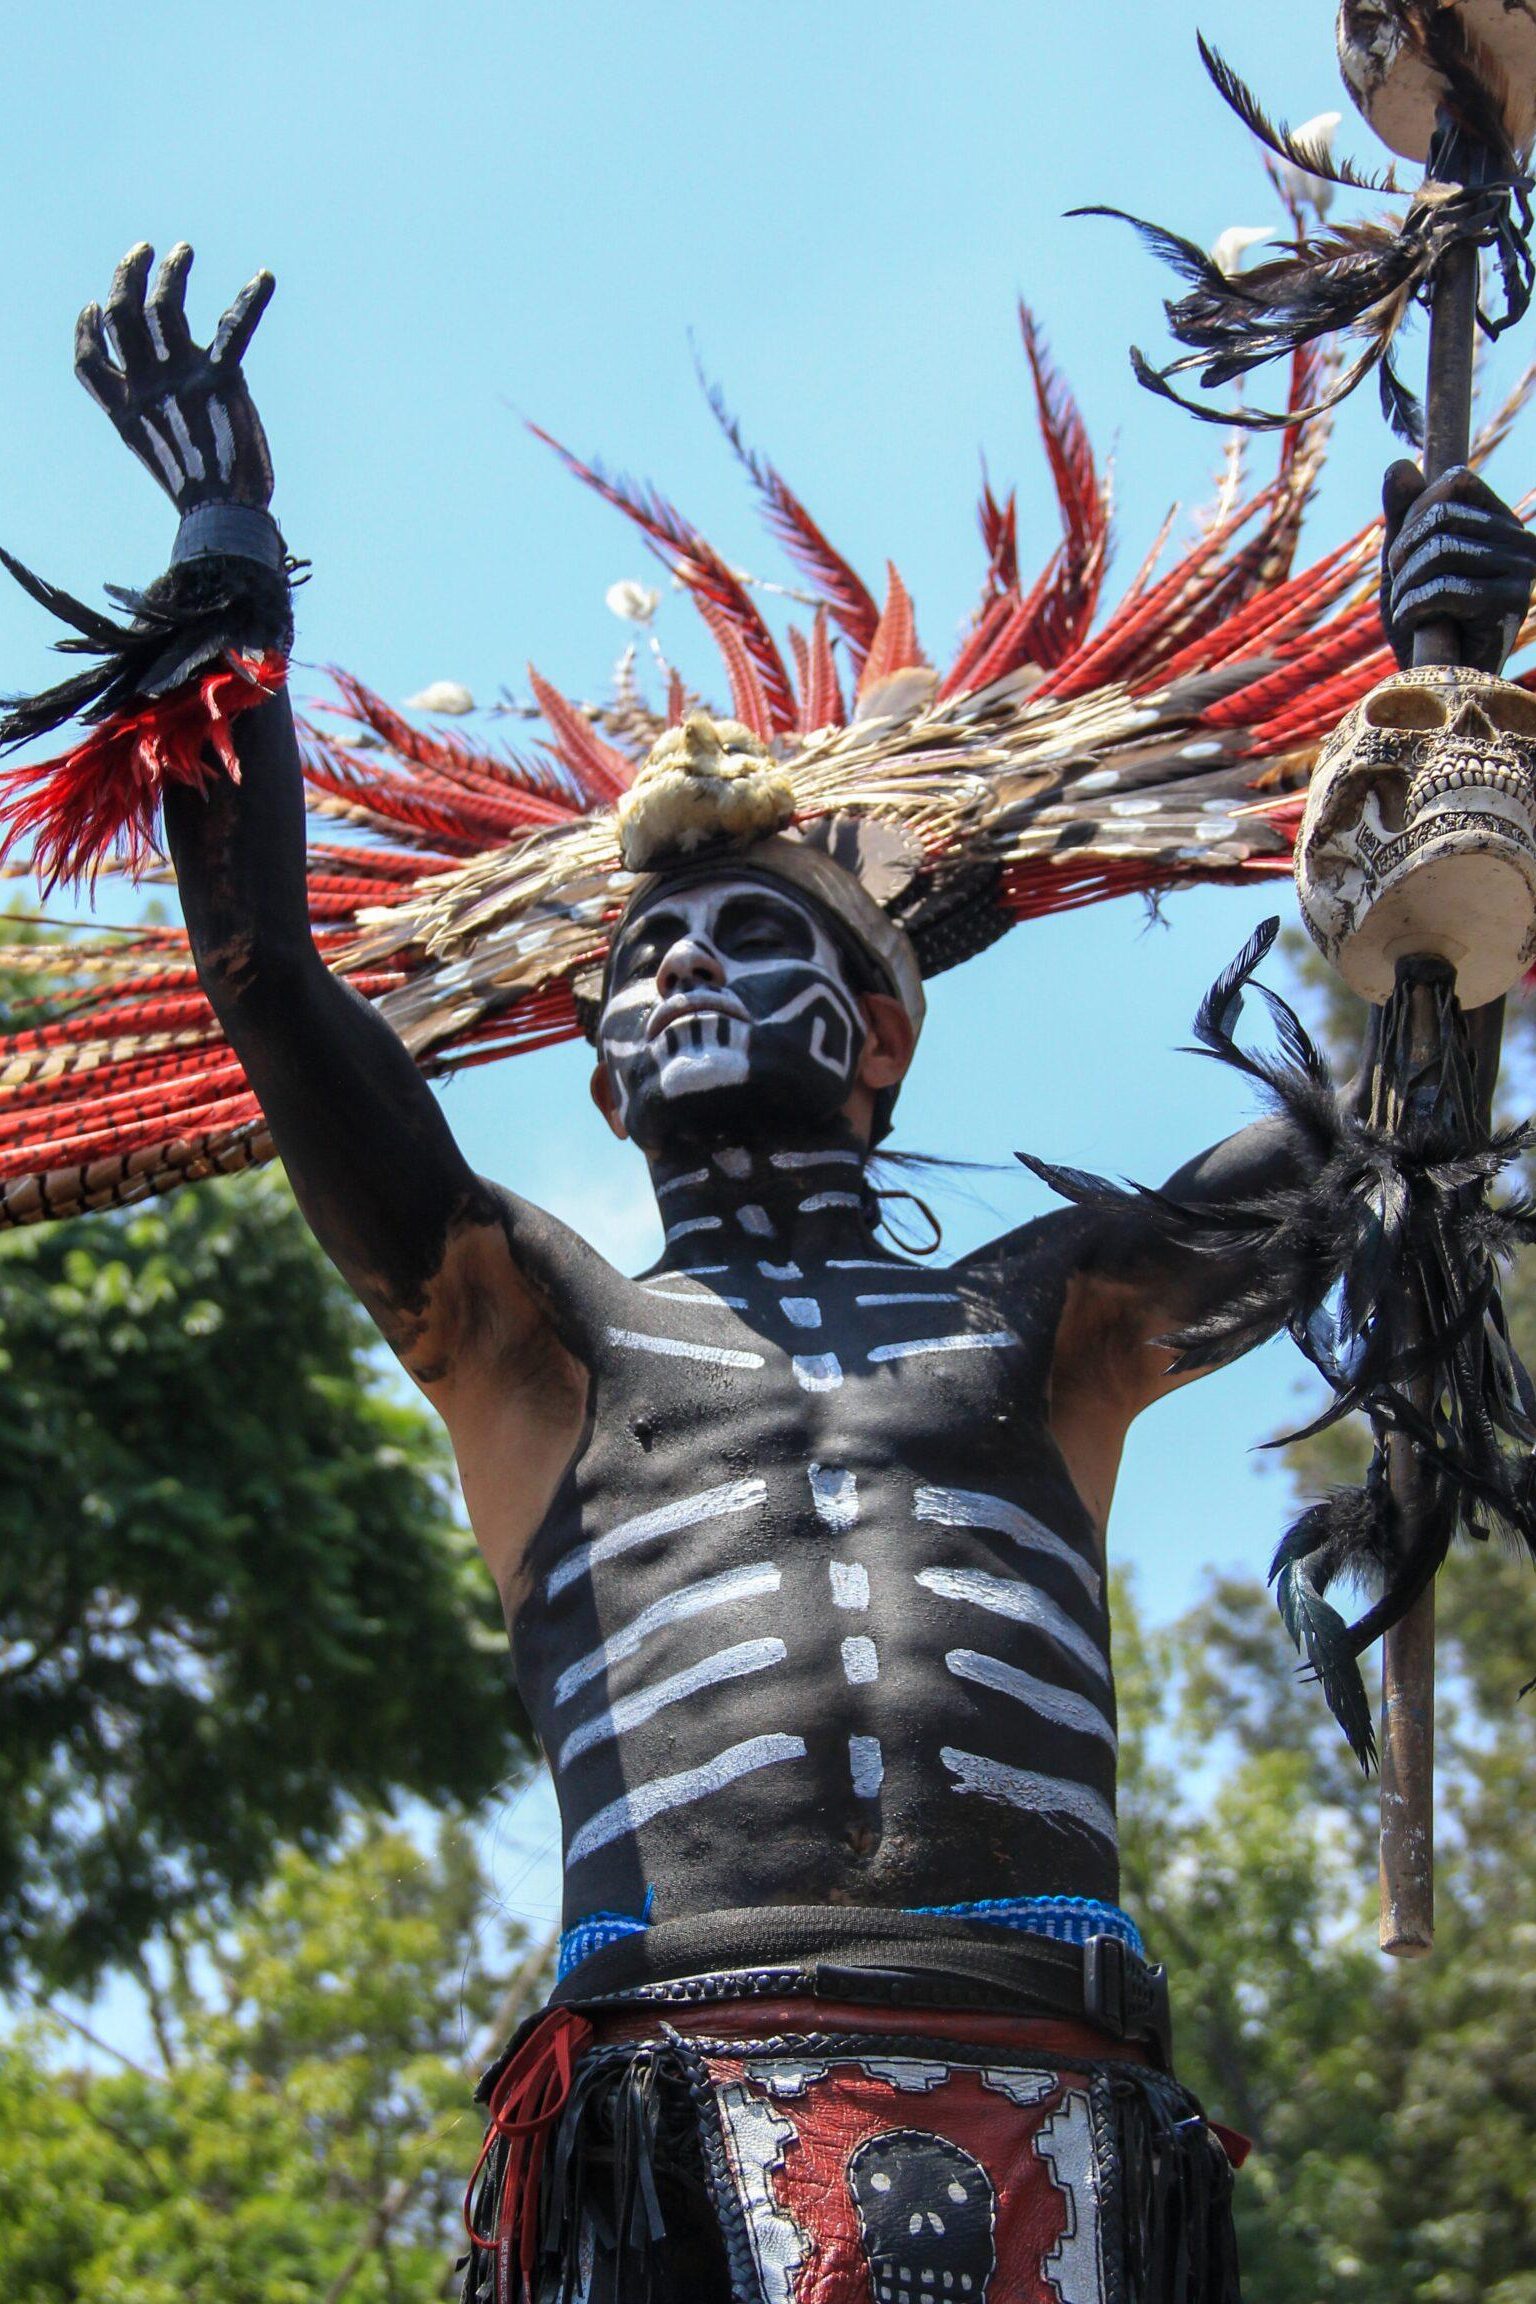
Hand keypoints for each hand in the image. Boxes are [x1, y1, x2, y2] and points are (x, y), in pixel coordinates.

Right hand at [74, 243, 275, 513]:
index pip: (86, 361)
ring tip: (184, 251)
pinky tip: (265, 278)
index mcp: (124, 408)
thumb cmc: (198, 486)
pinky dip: (251, 300)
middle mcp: (144, 386)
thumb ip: (149, 406)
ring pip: (165, 307)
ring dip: (173, 272)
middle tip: (145, 251)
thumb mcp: (156, 446)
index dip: (85, 329)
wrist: (225, 513)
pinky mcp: (219, 380)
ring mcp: (178, 379)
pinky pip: (233, 328)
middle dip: (128, 274)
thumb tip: (155, 374)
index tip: (93, 305)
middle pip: (122, 315)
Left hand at [1380, 460, 1535, 674]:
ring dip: (1405, 585)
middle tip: (1399, 585)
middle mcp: (1520, 539)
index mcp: (1499, 521)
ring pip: (1440, 551)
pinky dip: (1414, 607)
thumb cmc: (1424, 618)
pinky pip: (1446, 588)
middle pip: (1441, 516)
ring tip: (1406, 608)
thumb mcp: (1405, 559)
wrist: (1439, 680)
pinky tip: (1412, 623)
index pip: (1453, 482)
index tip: (1404, 553)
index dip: (1415, 514)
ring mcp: (1520, 570)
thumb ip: (1402, 512)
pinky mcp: (1509, 603)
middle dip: (1403, 553)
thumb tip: (1399, 465)